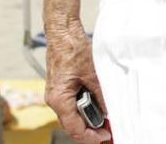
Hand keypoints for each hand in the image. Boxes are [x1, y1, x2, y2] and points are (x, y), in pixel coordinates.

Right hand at [45, 25, 110, 142]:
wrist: (63, 33)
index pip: (74, 128)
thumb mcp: (93, 74)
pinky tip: (98, 107)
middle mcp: (55, 100)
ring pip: (73, 115)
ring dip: (89, 119)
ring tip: (106, 121)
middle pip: (73, 125)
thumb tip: (109, 111)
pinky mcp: (61, 88)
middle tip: (109, 132)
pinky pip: (73, 105)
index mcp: (60, 99)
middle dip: (91, 130)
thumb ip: (101, 94)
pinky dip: (85, 108)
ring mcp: (57, 95)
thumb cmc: (73, 49)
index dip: (91, 136)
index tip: (105, 137)